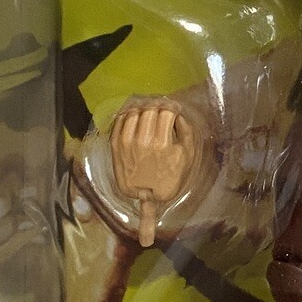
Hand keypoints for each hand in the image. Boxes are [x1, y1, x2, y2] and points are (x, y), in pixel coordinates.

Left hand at [110, 102, 200, 246]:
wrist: (146, 194)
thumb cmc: (170, 176)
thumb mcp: (187, 155)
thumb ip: (186, 131)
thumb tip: (177, 114)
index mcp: (162, 143)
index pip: (166, 112)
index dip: (172, 107)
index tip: (175, 108)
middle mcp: (142, 140)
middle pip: (150, 109)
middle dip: (159, 106)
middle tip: (163, 109)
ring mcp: (126, 142)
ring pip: (134, 112)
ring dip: (143, 108)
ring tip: (149, 112)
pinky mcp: (115, 144)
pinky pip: (120, 120)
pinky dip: (128, 114)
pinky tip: (135, 116)